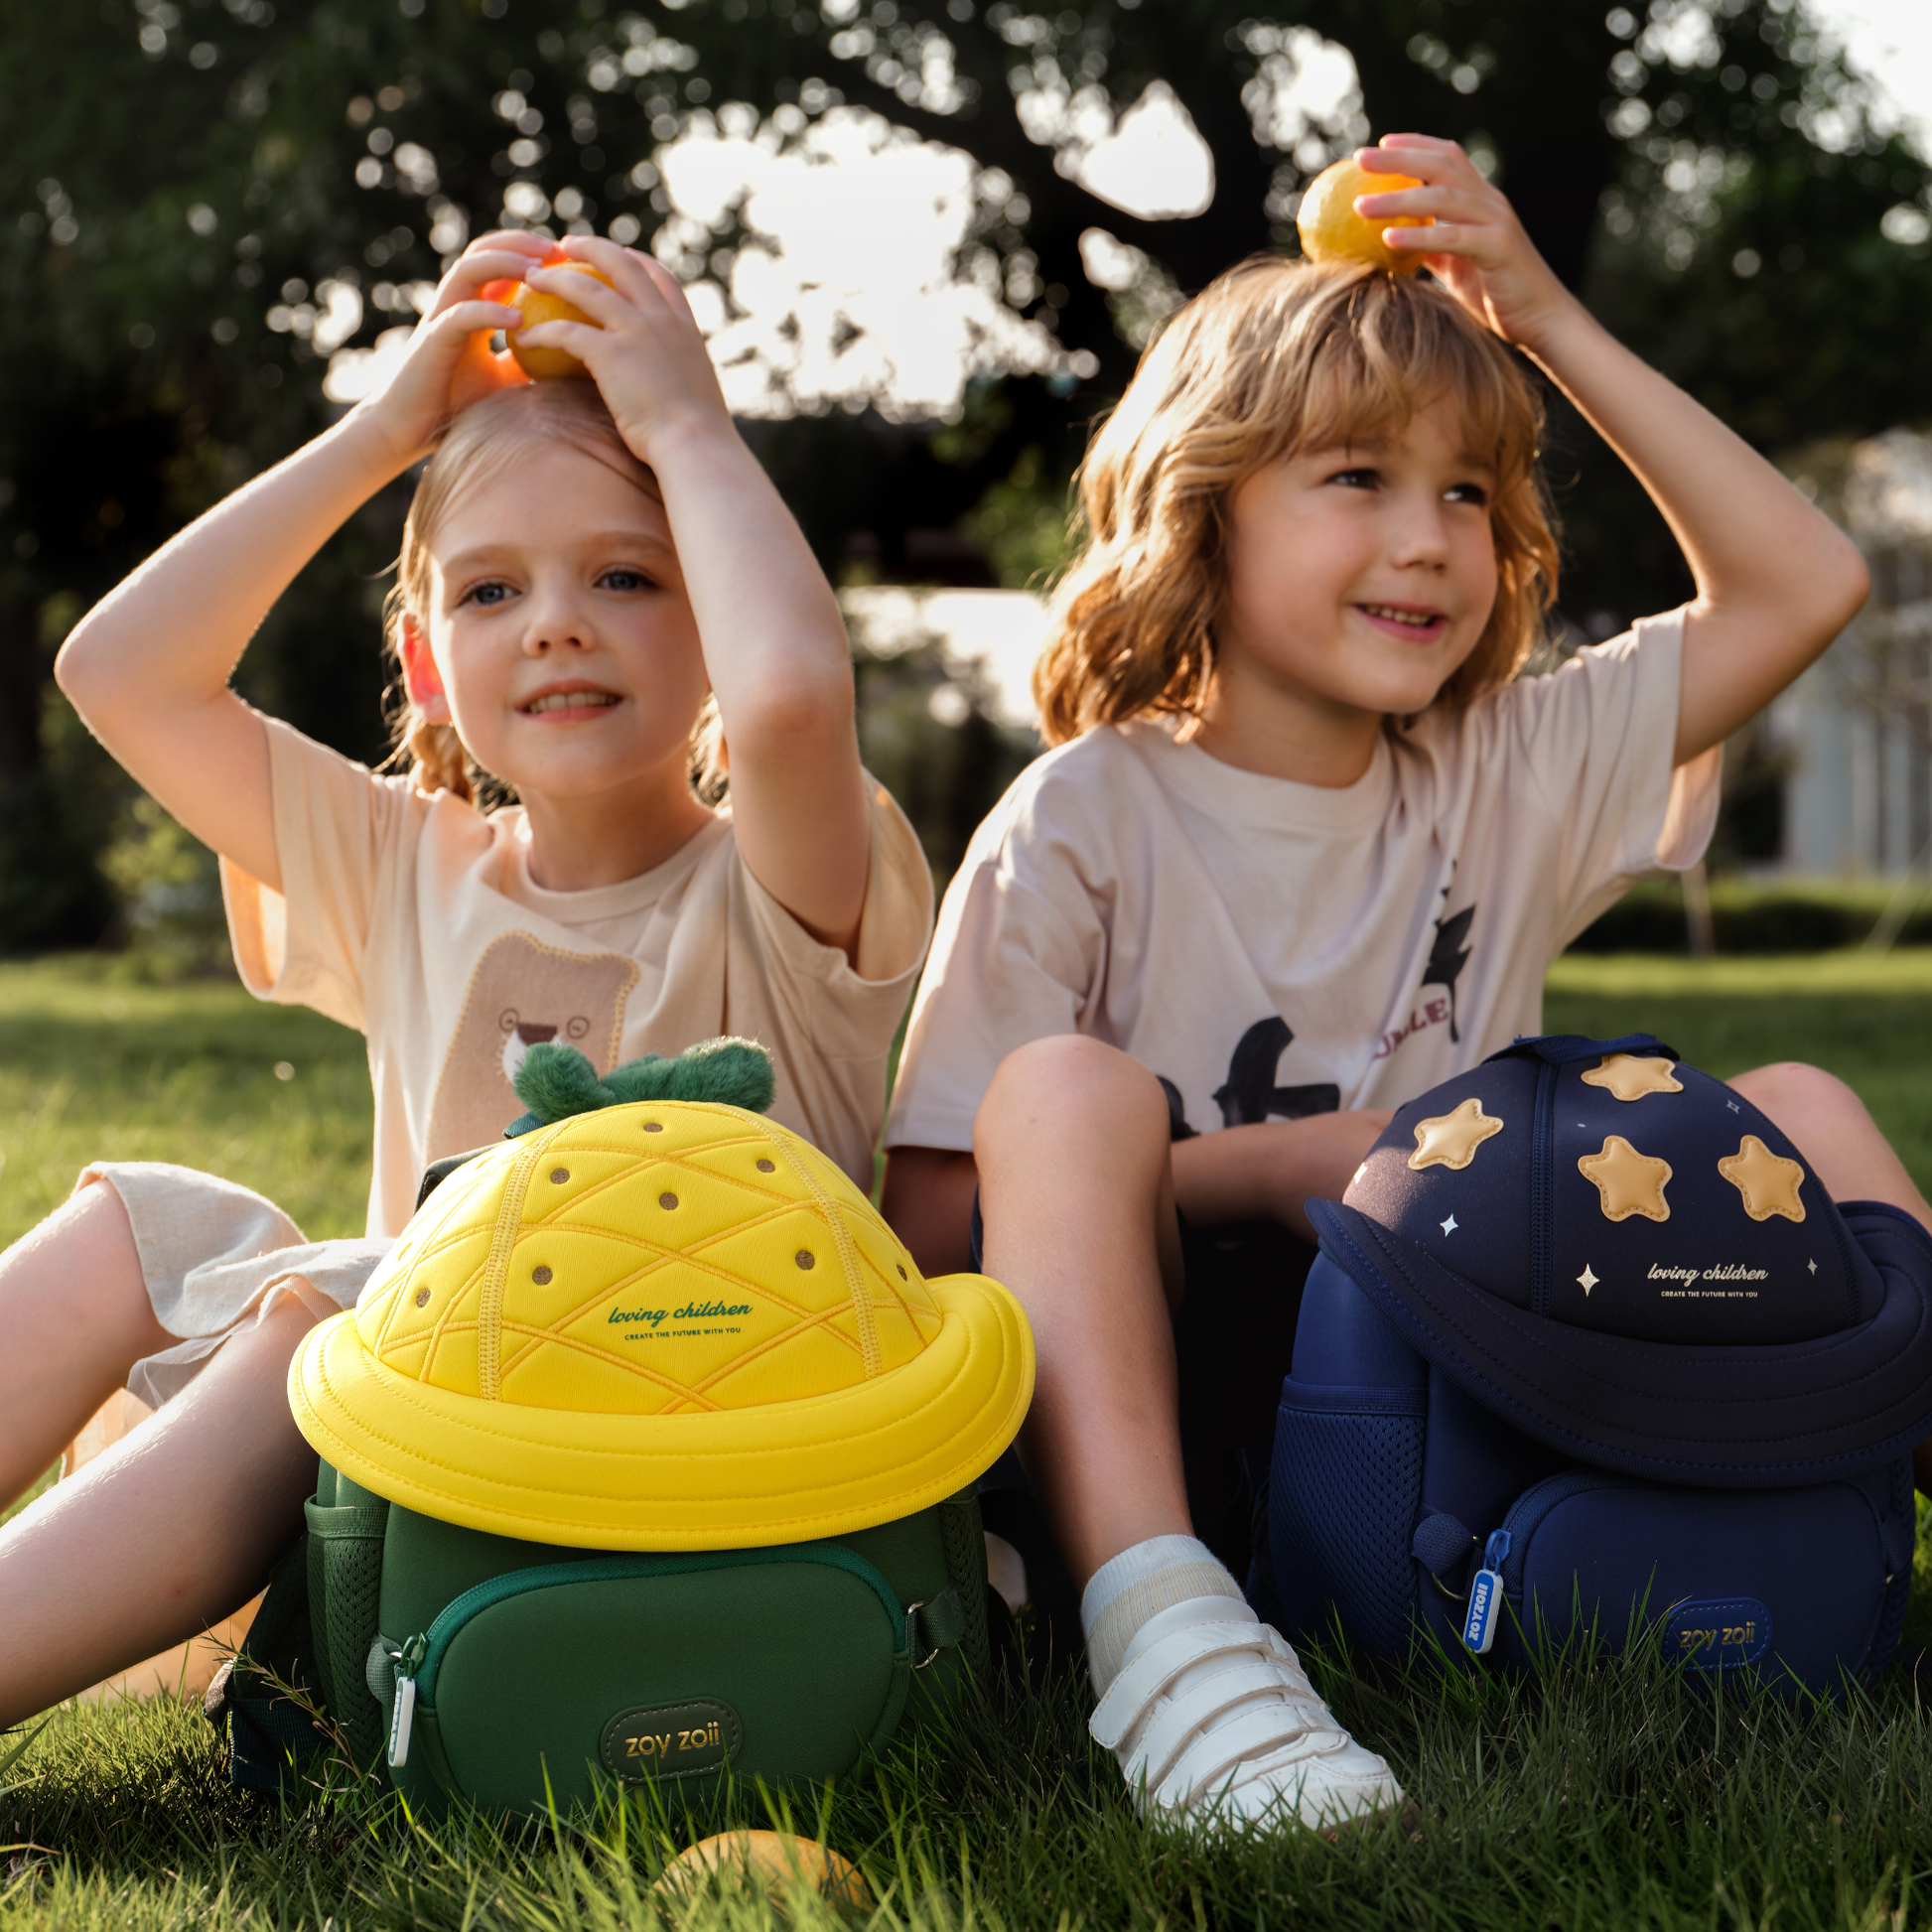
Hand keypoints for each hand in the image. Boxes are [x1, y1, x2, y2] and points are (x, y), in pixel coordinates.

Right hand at [345, 230, 551, 466]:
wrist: (408, 431)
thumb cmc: (457, 408)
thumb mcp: (506, 380)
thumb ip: (531, 361)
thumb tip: (575, 355)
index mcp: (470, 309)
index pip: (497, 263)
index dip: (529, 251)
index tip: (567, 256)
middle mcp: (453, 305)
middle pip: (482, 252)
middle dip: (519, 244)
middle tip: (557, 249)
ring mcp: (440, 319)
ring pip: (468, 271)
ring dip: (503, 264)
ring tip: (538, 271)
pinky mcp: (432, 342)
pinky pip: (460, 316)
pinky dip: (488, 312)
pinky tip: (518, 319)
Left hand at [510, 237, 732, 464]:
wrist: (695, 445)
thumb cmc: (695, 434)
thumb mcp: (695, 390)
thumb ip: (676, 373)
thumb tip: (665, 383)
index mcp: (684, 326)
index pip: (659, 277)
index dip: (635, 259)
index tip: (618, 254)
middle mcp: (660, 319)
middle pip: (621, 264)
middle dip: (590, 248)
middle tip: (565, 247)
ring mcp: (636, 332)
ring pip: (585, 287)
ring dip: (554, 278)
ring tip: (531, 279)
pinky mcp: (611, 354)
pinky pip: (565, 332)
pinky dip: (540, 332)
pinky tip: (523, 339)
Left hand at [1354, 136, 1578, 356]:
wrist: (1540, 319)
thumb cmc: (1494, 295)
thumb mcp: (1455, 266)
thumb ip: (1430, 248)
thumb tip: (1389, 241)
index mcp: (1481, 201)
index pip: (1449, 157)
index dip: (1416, 144)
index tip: (1380, 143)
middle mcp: (1490, 203)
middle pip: (1442, 165)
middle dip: (1399, 157)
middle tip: (1360, 157)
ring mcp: (1497, 222)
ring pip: (1444, 198)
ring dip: (1398, 199)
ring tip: (1360, 206)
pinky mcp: (1500, 248)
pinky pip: (1454, 238)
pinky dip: (1420, 237)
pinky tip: (1388, 239)